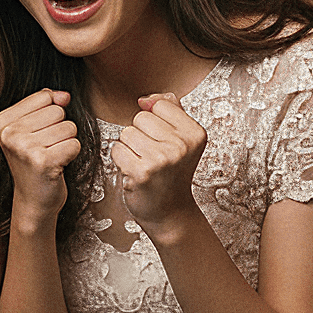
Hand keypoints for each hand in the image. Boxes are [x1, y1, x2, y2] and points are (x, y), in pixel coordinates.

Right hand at [0, 89, 82, 233]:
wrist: (33, 199)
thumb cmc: (34, 162)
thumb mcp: (32, 128)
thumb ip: (47, 104)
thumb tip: (64, 95)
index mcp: (2, 121)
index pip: (45, 97)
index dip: (49, 116)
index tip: (37, 135)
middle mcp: (9, 133)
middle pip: (58, 111)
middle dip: (59, 129)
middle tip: (46, 148)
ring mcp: (24, 148)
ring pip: (69, 127)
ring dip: (66, 143)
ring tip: (51, 156)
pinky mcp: (42, 162)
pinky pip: (74, 144)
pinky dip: (72, 155)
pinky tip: (57, 165)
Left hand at [110, 94, 207, 243]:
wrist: (171, 212)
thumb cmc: (172, 174)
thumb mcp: (182, 139)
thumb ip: (169, 109)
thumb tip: (144, 100)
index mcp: (195, 133)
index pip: (160, 105)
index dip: (155, 123)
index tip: (163, 142)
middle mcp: (181, 145)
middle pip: (141, 118)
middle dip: (141, 136)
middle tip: (153, 157)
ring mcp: (162, 159)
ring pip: (126, 133)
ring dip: (129, 148)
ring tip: (144, 164)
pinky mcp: (142, 172)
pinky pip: (117, 149)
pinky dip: (120, 160)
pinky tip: (134, 172)